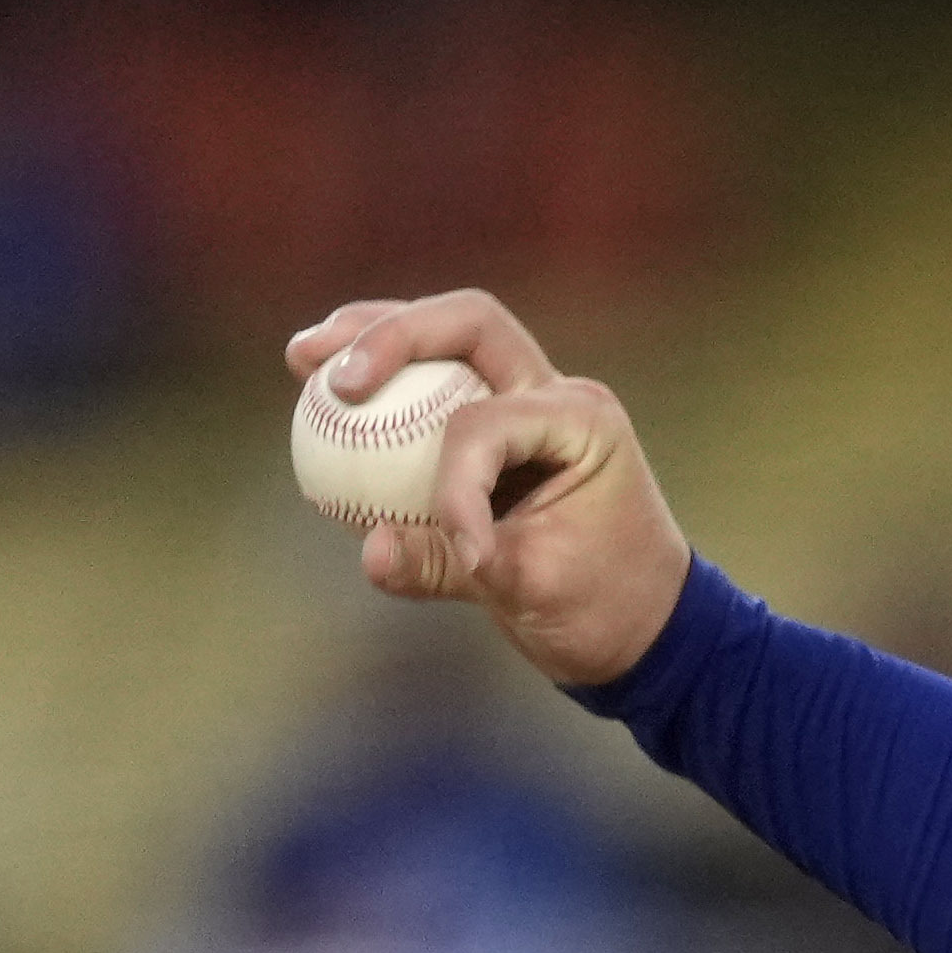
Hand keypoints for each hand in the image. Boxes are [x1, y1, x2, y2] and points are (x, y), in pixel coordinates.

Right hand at [285, 288, 691, 690]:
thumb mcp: (529, 594)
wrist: (647, 628)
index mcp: (582, 423)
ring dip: (375, 336)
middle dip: (390, 335)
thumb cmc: (605, 611)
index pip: (484, 424)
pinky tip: (327, 391)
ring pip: (449, 338)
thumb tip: (370, 552)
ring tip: (304, 357)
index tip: (461, 554)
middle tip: (325, 370)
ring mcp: (531, 403)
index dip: (450, 484)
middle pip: (467, 324)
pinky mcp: (503, 427)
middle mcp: (559, 395)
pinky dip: (385, 381)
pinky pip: (437, 386)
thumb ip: (445, 567)